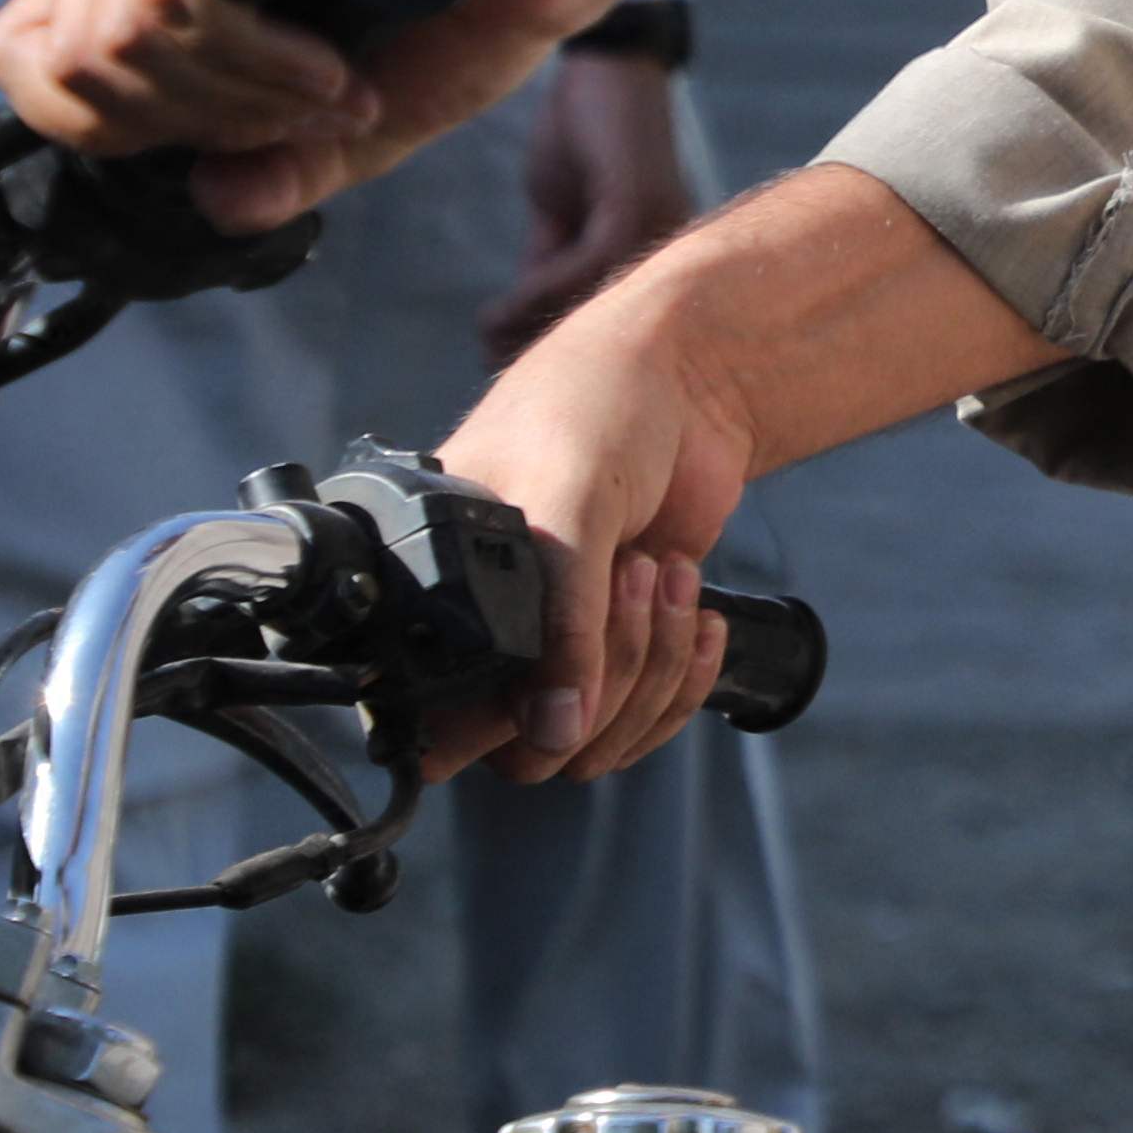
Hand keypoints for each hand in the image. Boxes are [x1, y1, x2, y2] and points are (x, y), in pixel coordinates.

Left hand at [0, 0, 630, 230]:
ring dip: (232, 97)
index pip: (28, 47)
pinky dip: (251, 61)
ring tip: (329, 94)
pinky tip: (329, 70)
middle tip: (305, 121)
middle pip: (72, 50)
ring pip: (116, 23)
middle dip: (192, 123)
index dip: (111, 126)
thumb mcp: (351, 111)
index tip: (231, 139)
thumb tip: (209, 203)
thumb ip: (275, 160)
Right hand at [431, 162, 1055, 777]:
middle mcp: (483, 643)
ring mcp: (556, 651)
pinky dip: (685, 676)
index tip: (570, 654)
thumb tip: (554, 736)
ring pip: (597, 741)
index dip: (511, 716)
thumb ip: (557, 624)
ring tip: (663, 572)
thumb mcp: (565, 507)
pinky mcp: (622, 649)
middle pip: (534, 750)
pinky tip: (701, 612)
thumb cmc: (591, 410)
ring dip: (652, 666)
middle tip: (631, 573)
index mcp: (430, 603)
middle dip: (608, 673)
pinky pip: (648, 717)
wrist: (686, 381)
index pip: (444, 732)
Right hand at [488, 50, 697, 363]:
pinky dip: (534, 292)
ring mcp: (657, 226)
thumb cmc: (584, 136)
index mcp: (658, 255)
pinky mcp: (635, 202)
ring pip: (593, 302)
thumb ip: (551, 263)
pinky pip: (584, 267)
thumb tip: (520, 323)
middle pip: (610, 324)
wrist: (602, 65)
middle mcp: (671, 248)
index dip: (559, 348)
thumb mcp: (561, 212)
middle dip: (545, 349)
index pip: (615, 322)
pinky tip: (495, 310)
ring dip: (530, 326)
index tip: (510, 371)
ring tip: (486, 339)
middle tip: (491, 366)